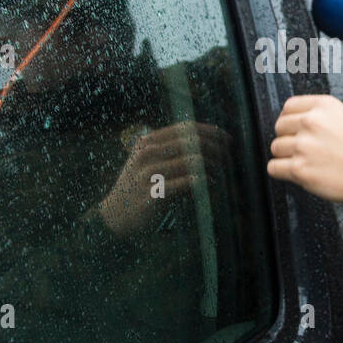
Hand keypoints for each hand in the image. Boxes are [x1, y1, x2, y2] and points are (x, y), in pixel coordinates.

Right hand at [95, 121, 232, 236]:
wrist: (115, 215)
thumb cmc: (138, 187)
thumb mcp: (148, 162)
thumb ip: (170, 150)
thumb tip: (208, 141)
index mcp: (146, 142)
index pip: (184, 127)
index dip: (210, 130)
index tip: (227, 138)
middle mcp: (146, 154)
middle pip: (190, 141)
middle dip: (215, 147)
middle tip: (227, 156)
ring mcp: (148, 174)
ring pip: (191, 161)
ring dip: (211, 165)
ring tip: (219, 172)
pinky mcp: (153, 194)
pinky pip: (186, 183)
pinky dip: (202, 181)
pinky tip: (209, 183)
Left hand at [266, 95, 342, 206]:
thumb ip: (318, 116)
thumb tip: (290, 123)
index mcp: (323, 105)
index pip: (288, 106)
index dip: (289, 120)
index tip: (293, 130)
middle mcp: (311, 121)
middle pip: (279, 127)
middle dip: (288, 139)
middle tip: (304, 150)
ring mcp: (303, 145)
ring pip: (276, 148)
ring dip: (286, 157)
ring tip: (307, 163)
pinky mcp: (299, 169)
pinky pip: (273, 168)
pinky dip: (281, 172)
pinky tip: (297, 173)